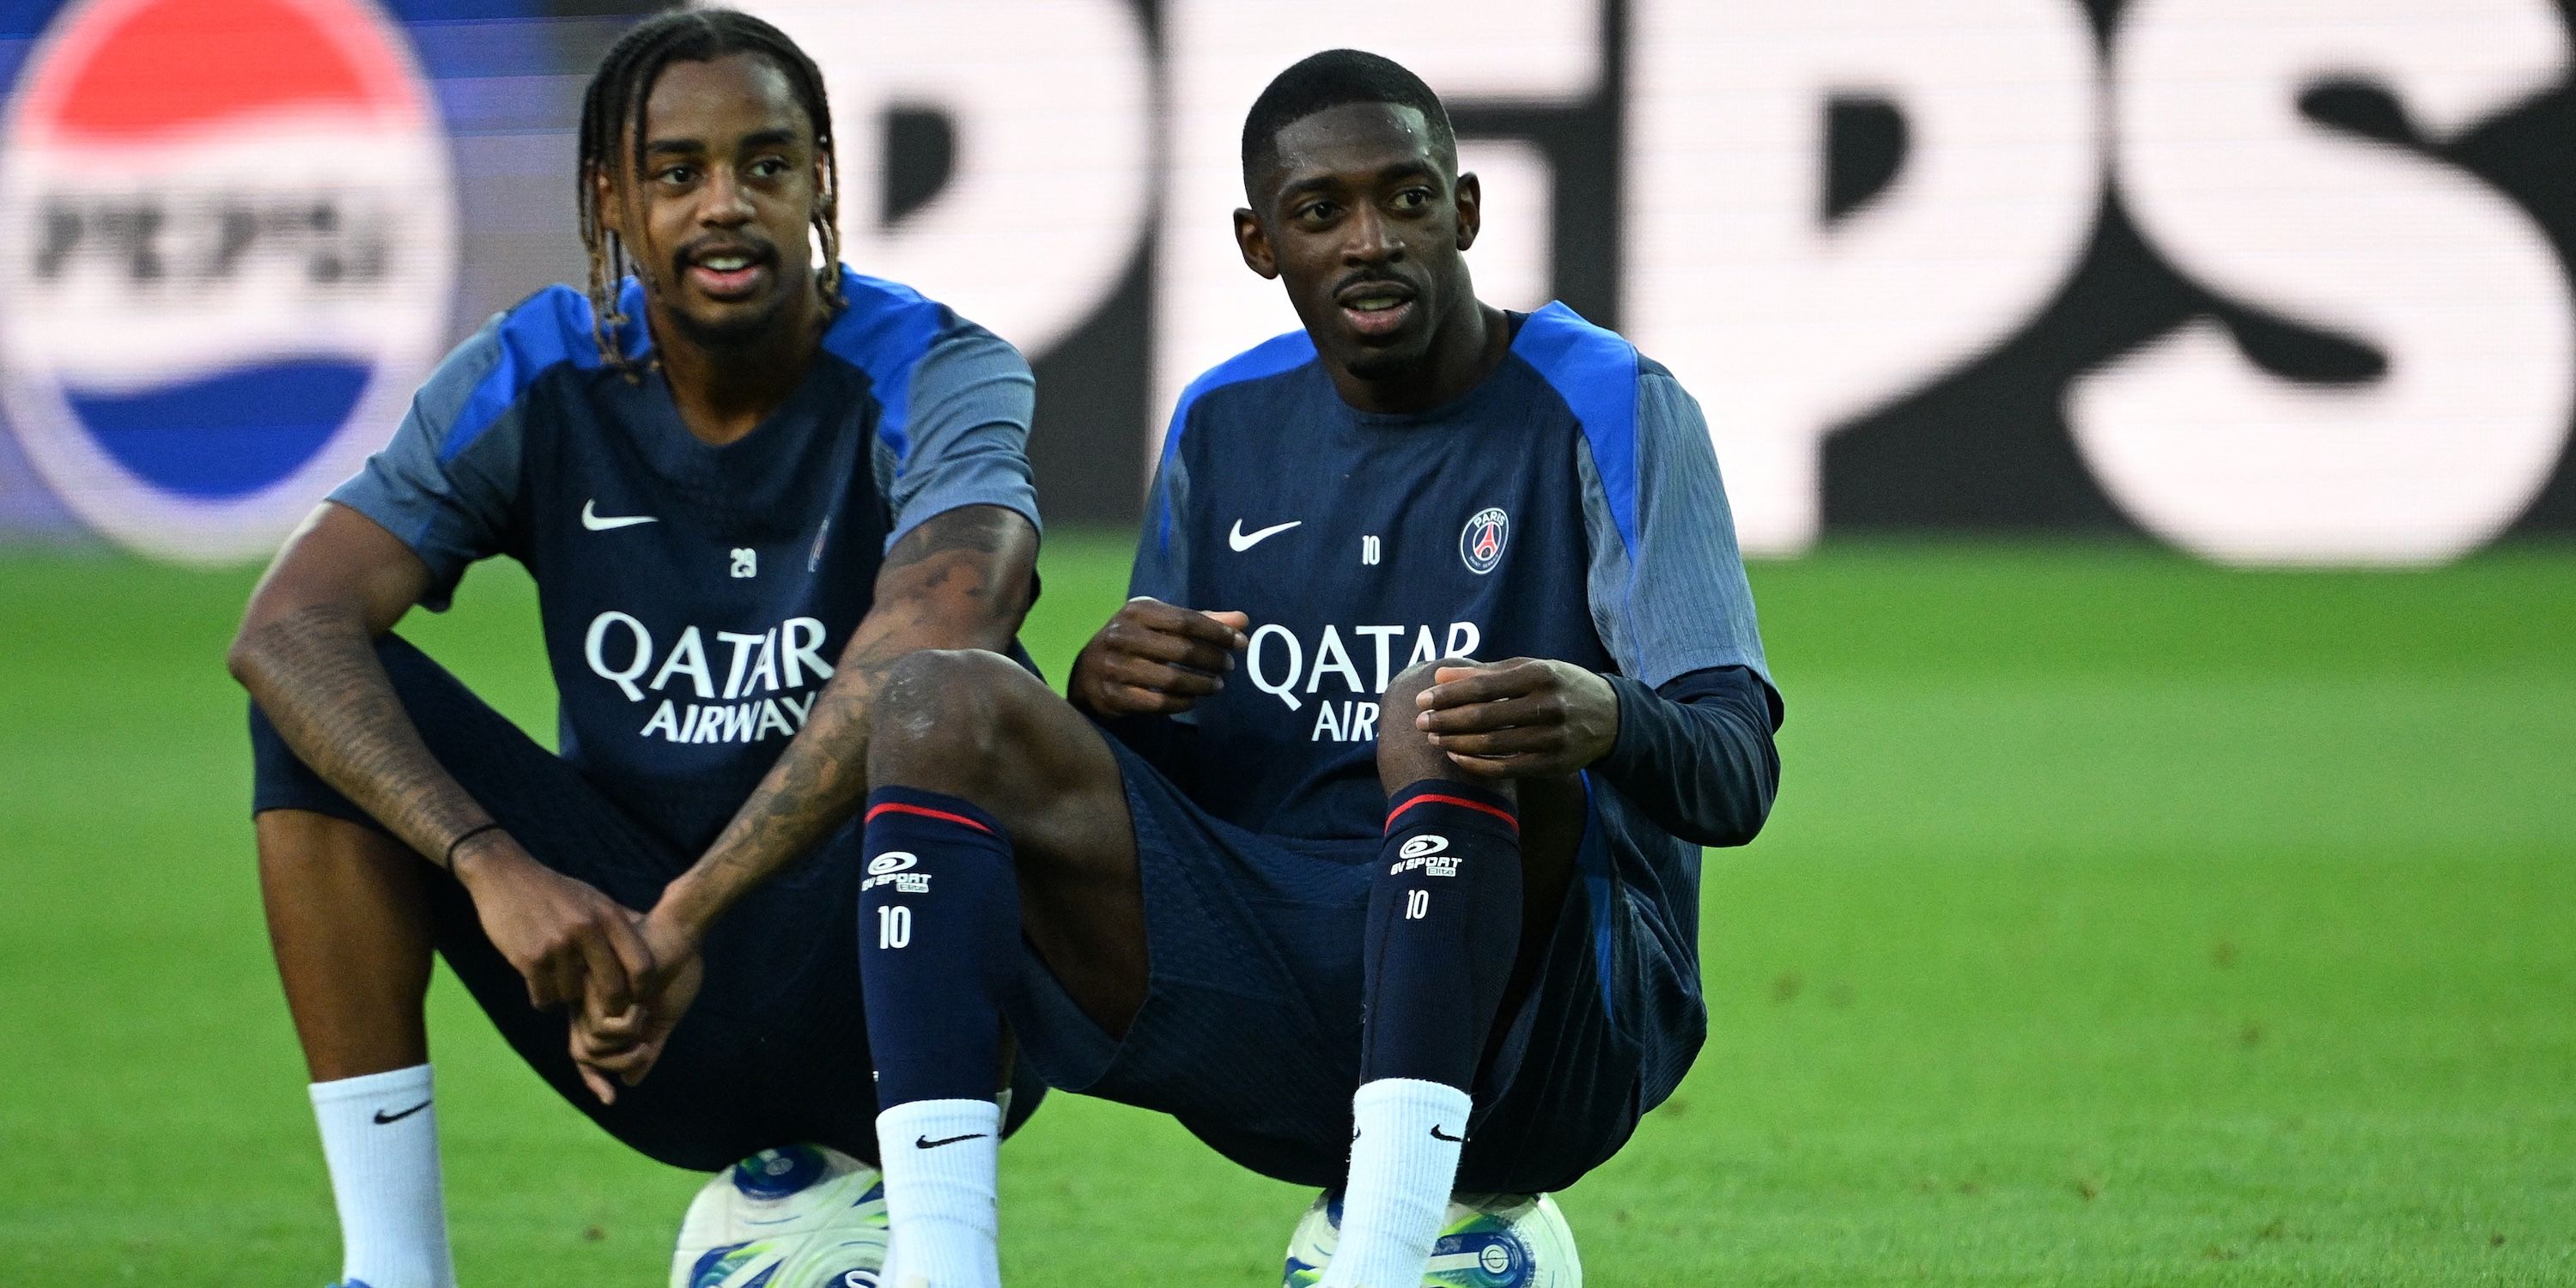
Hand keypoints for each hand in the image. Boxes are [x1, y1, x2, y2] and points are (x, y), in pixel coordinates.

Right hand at [451, 831, 651, 1014]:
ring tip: (562, 984)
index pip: (642, 965)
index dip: (643, 991)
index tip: (637, 1001)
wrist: (506, 876)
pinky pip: (545, 998)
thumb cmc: (556, 892)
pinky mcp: (529, 958)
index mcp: (608, 916)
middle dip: (612, 1008)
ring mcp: (557, 945)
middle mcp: (587, 930)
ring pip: (573, 997)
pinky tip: (542, 987)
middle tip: (606, 1014)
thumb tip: (648, 958)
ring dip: (568, 997)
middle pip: (613, 989)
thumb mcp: (595, 900)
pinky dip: (544, 1000)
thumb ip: (618, 927)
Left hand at [569, 905, 703, 1103]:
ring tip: (646, 1018)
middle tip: (645, 1050)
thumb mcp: (663, 1020)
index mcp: (601, 1010)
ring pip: (592, 1046)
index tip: (610, 1099)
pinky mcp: (595, 988)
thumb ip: (647, 1050)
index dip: (592, 1079)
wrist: (683, 938)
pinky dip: (628, 1025)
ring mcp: (589, 995)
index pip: (584, 1052)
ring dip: (626, 1042)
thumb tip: (630, 1082)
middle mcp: (589, 1003)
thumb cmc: (675, 971)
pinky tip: (642, 1002)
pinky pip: (604, 1028)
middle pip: (583, 1055)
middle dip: (615, 1065)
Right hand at [1070, 598, 1249, 716]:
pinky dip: (1183, 702)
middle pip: (1181, 649)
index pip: (1186, 620)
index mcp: (1136, 611)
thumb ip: (1201, 621)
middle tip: (1230, 666)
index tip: (1241, 643)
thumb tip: (1243, 621)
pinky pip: (1159, 703)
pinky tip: (1194, 699)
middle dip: (1212, 659)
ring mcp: (1115, 667)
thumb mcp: (1160, 623)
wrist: (1087, 672)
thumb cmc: (1134, 641)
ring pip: (1172, 679)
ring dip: (1202, 684)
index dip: (1218, 633)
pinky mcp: (1114, 696)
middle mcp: (1122, 636)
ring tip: (1217, 686)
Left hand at [1415, 658, 1620, 778]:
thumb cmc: (1559, 686)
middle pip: (1484, 716)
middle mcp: (1548, 705)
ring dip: (1456, 743)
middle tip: (1421, 723)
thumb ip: (1485, 673)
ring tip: (1435, 739)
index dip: (1448, 695)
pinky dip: (1477, 764)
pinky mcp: (1554, 764)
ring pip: (1492, 745)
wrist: (1611, 717)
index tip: (1422, 700)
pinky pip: (1506, 768)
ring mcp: (1553, 737)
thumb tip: (1440, 676)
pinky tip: (1458, 757)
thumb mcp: (1529, 669)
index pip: (1482, 686)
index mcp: (1539, 674)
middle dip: (1445, 720)